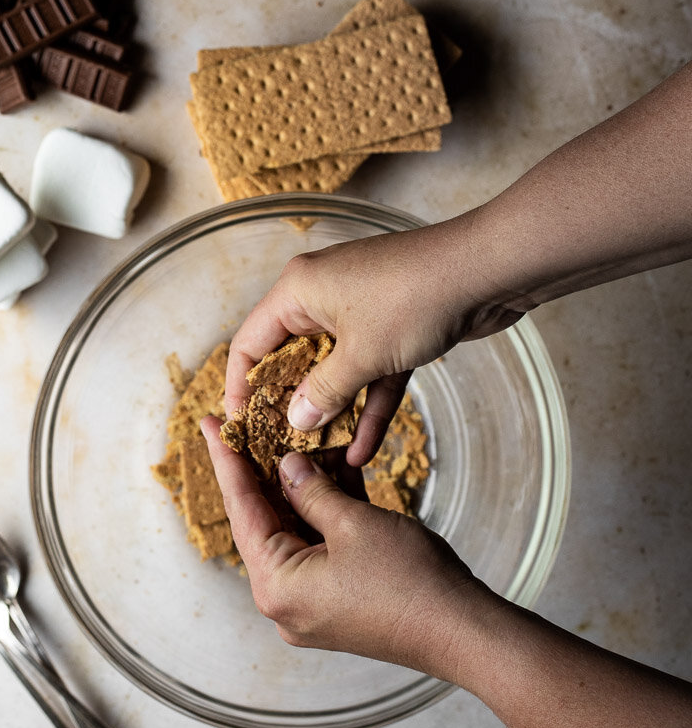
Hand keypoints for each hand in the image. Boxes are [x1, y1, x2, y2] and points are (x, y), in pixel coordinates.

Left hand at [201, 417, 499, 681]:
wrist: (463, 632)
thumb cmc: (410, 582)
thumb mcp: (354, 522)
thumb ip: (311, 491)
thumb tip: (286, 467)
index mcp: (276, 585)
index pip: (242, 510)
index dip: (226, 460)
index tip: (208, 425)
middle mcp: (285, 600)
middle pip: (265, 521)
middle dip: (265, 470)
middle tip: (248, 424)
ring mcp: (311, 603)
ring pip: (296, 530)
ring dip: (303, 487)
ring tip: (300, 439)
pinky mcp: (338, 600)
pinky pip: (321, 546)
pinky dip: (327, 511)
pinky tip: (334, 469)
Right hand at [224, 212, 523, 465]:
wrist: (487, 271)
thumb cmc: (414, 300)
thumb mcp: (361, 354)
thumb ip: (324, 392)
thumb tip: (296, 420)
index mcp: (298, 291)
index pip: (250, 343)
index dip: (241, 387)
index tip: (241, 426)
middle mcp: (322, 297)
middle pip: (291, 359)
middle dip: (290, 405)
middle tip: (282, 448)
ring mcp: (360, 312)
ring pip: (335, 370)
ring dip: (332, 411)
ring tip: (322, 456)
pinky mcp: (394, 328)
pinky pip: (371, 373)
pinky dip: (369, 406)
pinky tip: (364, 450)